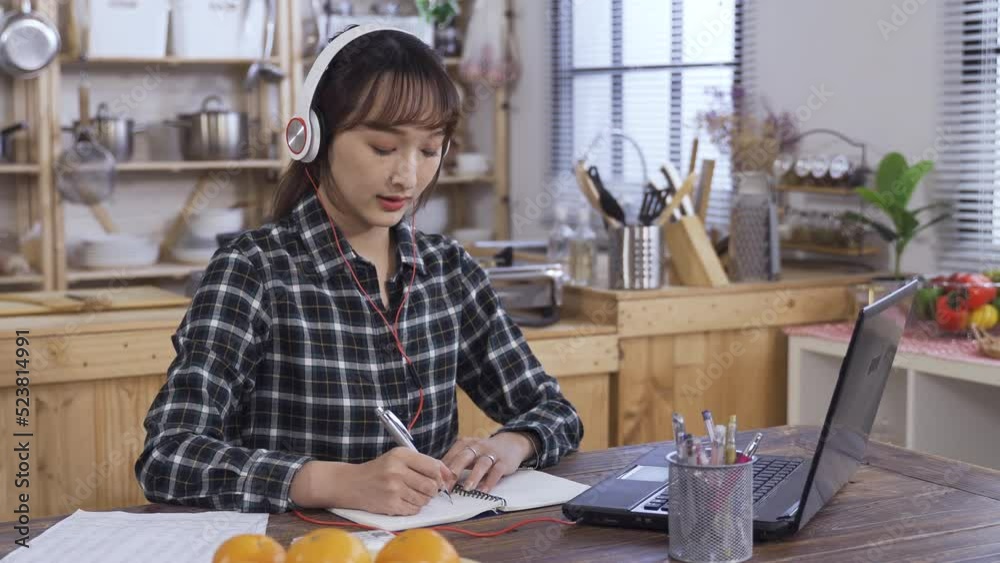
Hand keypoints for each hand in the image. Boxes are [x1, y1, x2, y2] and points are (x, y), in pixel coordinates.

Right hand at [290, 447, 450, 515]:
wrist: (351, 484)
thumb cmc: (378, 470)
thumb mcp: (398, 458)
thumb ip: (422, 463)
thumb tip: (448, 474)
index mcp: (401, 455)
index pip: (433, 466)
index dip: (441, 475)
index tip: (441, 479)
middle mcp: (397, 470)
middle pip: (432, 485)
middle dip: (432, 490)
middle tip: (425, 489)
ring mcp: (393, 489)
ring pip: (424, 499)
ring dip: (422, 499)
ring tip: (411, 494)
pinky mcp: (390, 504)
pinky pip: (414, 509)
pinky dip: (413, 508)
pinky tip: (403, 501)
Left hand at [440, 433, 533, 493]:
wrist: (511, 443)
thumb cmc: (484, 452)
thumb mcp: (469, 452)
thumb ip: (455, 462)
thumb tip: (435, 477)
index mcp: (465, 443)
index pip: (452, 455)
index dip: (443, 469)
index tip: (435, 482)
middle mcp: (478, 446)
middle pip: (464, 457)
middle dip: (454, 471)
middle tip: (446, 485)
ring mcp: (491, 454)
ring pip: (482, 464)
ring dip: (474, 476)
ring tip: (467, 488)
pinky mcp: (504, 462)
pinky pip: (497, 472)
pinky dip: (490, 481)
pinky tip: (484, 490)